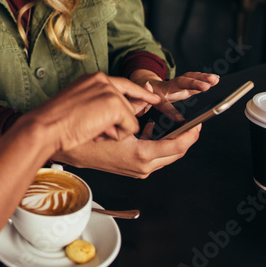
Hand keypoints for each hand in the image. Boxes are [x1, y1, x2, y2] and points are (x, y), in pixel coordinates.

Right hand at [26, 72, 160, 152]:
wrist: (45, 128)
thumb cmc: (56, 125)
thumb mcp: (81, 110)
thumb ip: (101, 106)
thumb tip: (131, 112)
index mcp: (93, 79)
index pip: (123, 84)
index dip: (139, 93)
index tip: (153, 98)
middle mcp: (103, 80)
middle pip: (128, 106)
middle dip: (119, 123)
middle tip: (96, 130)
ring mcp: (110, 91)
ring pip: (130, 117)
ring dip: (116, 130)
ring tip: (92, 130)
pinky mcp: (115, 104)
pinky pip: (131, 126)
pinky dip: (117, 135)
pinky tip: (99, 132)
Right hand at [52, 123, 201, 178]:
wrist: (66, 148)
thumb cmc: (89, 135)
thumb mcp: (119, 121)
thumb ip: (139, 110)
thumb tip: (150, 95)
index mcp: (142, 155)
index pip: (178, 146)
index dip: (192, 134)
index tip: (199, 124)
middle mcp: (142, 167)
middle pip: (175, 153)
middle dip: (186, 138)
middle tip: (193, 125)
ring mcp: (137, 170)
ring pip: (166, 156)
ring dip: (172, 141)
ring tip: (176, 126)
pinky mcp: (132, 169)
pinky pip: (154, 157)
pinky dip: (158, 144)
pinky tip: (152, 129)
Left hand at [129, 70, 218, 121]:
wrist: (141, 83)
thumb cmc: (139, 97)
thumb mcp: (135, 104)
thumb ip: (138, 108)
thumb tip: (140, 115)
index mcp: (154, 95)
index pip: (163, 103)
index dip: (171, 111)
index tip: (181, 120)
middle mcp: (166, 87)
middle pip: (180, 84)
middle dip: (192, 84)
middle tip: (205, 87)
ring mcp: (174, 84)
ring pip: (188, 79)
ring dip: (202, 78)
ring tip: (214, 80)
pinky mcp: (182, 84)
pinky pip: (193, 79)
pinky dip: (204, 78)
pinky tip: (215, 79)